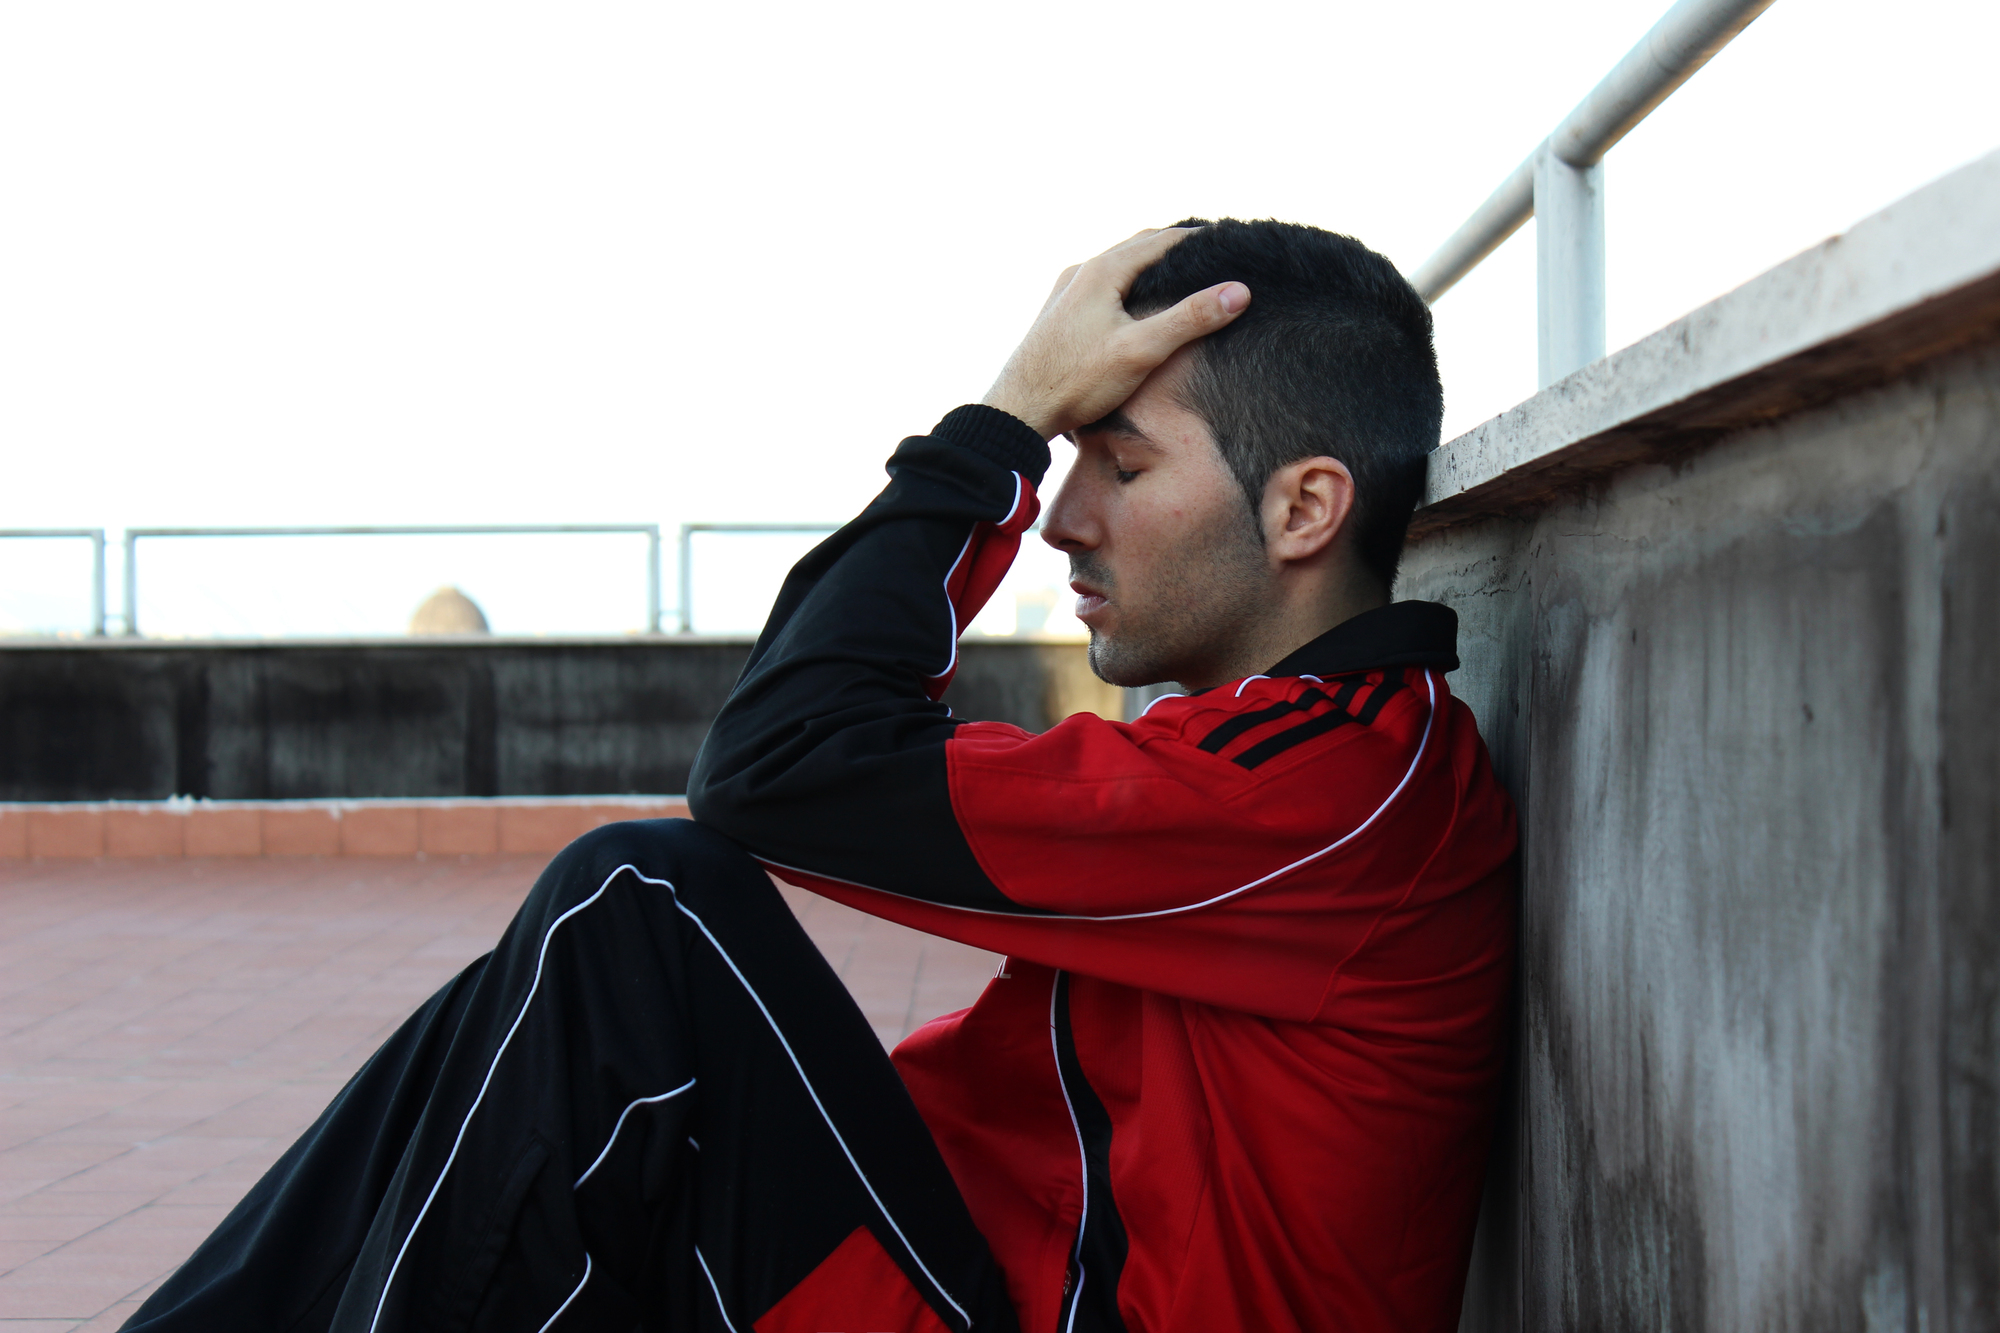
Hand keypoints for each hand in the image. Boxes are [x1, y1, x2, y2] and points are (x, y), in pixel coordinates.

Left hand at [981, 228, 1249, 439]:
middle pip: (1138, 248)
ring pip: (1118, 266)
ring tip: (1182, 276)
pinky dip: (1128, 284)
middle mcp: (1080, 272)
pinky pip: (1102, 286)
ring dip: (1150, 266)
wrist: (1018, 411)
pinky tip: (1136, 304)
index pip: (1162, 241)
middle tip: (1213, 255)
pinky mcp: (1059, 314)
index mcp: (1102, 271)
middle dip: (1176, 249)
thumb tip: (1240, 291)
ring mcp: (1066, 292)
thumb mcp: (1141, 350)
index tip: (1230, 241)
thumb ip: (1191, 319)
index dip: (1199, 240)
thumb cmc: (1077, 381)